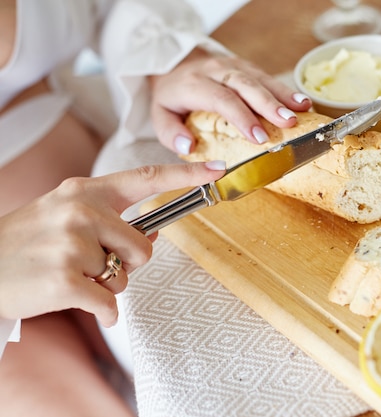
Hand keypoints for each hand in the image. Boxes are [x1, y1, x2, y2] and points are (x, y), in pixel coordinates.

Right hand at [0, 161, 225, 326]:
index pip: (145, 178)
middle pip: (144, 247)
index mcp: (84, 191)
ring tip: (72, 276)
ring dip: (106, 286)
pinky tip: (74, 300)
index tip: (217, 169)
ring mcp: (71, 244)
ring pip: (125, 278)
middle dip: (127, 264)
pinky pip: (109, 304)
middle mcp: (80, 211)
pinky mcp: (64, 280)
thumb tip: (156, 230)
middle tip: (92, 265)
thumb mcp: (63, 215)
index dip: (186, 174)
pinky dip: (100, 311)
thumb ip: (108, 218)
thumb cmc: (29, 244)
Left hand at [148, 48, 311, 153]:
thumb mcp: (160, 116)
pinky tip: (302, 102)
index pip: (221, 99)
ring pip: (260, 78)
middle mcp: (216, 71)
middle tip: (288, 123)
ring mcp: (233, 66)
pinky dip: (285, 90)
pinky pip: (267, 77)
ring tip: (303, 109)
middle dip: (269, 105)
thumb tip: (189, 147)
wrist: (174, 62)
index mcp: (194, 85)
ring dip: (283, 95)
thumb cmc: (172, 96)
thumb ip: (170, 133)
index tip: (258, 137)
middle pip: (245, 86)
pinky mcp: (246, 67)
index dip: (242, 117)